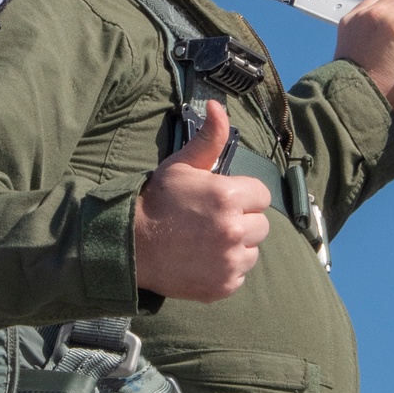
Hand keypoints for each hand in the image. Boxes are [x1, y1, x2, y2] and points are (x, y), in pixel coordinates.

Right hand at [133, 101, 271, 300]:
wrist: (131, 246)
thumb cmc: (157, 202)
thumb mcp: (182, 166)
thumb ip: (208, 139)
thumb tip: (219, 106)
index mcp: (228, 196)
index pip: (261, 195)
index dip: (243, 196)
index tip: (221, 200)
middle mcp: (234, 230)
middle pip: (261, 225)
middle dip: (242, 221)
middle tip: (212, 222)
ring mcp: (229, 261)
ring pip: (253, 251)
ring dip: (237, 247)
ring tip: (207, 241)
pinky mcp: (223, 286)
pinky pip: (240, 275)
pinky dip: (226, 270)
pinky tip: (203, 260)